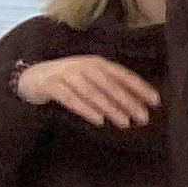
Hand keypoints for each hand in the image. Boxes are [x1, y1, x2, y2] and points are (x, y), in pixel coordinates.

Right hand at [14, 55, 159, 126]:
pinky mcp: (52, 86)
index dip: (140, 87)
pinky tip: (99, 120)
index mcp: (97, 63)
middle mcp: (83, 66)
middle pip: (109, 85)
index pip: (122, 74)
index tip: (156, 101)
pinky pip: (71, 99)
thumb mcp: (91, 79)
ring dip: (111, 108)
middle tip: (143, 118)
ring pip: (92, 93)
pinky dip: (86, 109)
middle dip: (128, 102)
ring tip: (125, 123)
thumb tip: (139, 104)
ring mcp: (66, 74)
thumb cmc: (69, 80)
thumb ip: (112, 87)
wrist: (32, 77)